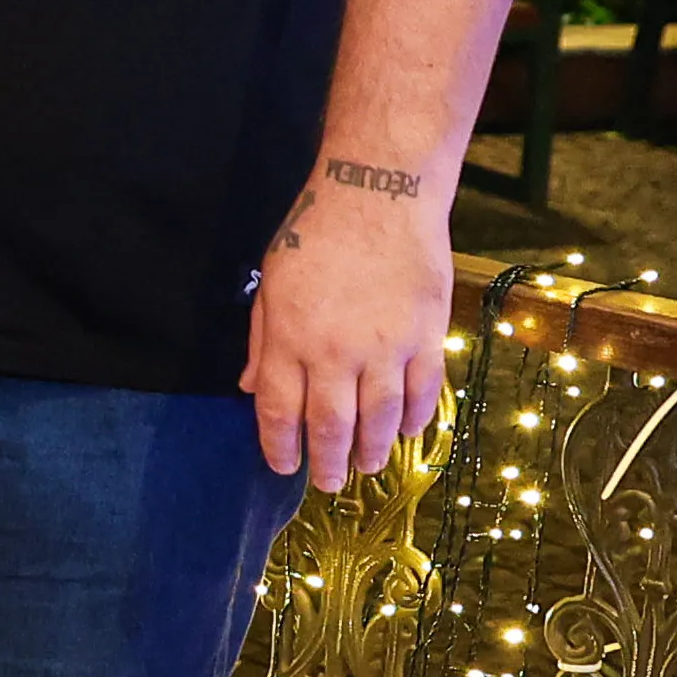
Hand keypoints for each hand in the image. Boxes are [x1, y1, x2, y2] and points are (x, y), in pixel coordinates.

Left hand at [244, 157, 454, 487]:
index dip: (280, 447)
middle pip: (332, 425)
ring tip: (367, 465)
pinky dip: (416, 419)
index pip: (280, 411)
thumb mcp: (271, 285)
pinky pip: (423, 393)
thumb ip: (263, 342)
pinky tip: (407, 432)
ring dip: (374, 450)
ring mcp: (386, 348)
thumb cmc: (314, 234)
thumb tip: (250, 389)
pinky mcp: (426, 336)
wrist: (378, 194)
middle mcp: (337, 352)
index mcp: (290, 340)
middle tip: (330, 482)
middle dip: (329, 462)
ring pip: (381, 419)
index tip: (283, 466)